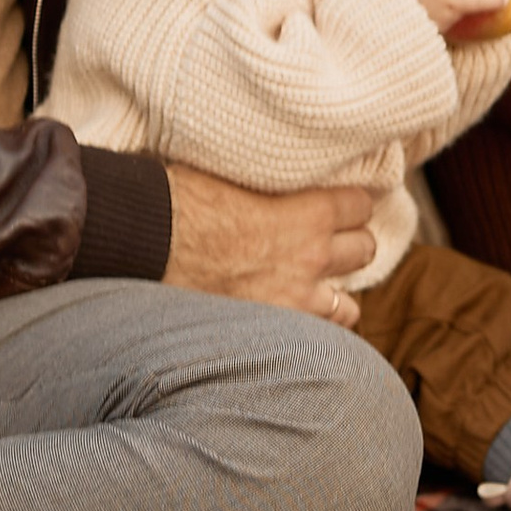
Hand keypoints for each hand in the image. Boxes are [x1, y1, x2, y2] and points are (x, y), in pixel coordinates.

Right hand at [162, 165, 375, 323]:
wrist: (146, 241)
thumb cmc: (180, 198)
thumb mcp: (234, 173)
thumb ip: (269, 182)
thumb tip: (270, 172)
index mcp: (307, 213)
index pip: (361, 203)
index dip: (352, 201)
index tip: (344, 202)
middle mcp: (311, 258)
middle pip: (364, 249)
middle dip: (350, 243)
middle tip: (329, 241)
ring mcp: (294, 302)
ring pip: (349, 304)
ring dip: (336, 292)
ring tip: (315, 286)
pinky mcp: (269, 333)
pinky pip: (316, 339)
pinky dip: (313, 330)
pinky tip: (297, 319)